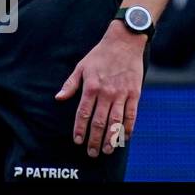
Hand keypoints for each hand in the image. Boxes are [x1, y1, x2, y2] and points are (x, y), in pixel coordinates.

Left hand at [55, 23, 145, 156]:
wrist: (124, 43)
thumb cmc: (100, 55)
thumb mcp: (81, 66)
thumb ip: (70, 84)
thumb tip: (58, 98)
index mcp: (91, 86)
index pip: (83, 113)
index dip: (80, 129)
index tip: (77, 141)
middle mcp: (106, 93)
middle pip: (99, 121)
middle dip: (95, 139)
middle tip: (92, 152)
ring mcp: (122, 94)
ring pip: (116, 122)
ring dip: (111, 138)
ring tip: (107, 150)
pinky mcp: (135, 94)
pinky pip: (132, 115)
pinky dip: (129, 128)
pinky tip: (125, 138)